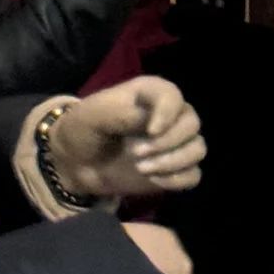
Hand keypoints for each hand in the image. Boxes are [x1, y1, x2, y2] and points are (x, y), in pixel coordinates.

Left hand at [46, 77, 205, 198]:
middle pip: (192, 124)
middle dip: (167, 143)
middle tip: (137, 155)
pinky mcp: (173, 168)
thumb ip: (124, 112)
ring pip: (198, 149)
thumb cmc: (84, 128)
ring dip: (173, 162)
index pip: (174, 97)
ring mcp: (174, 142)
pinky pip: (193, 174)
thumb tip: (153, 123)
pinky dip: (178, 179)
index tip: (150, 131)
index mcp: (152, 93)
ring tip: (142, 169)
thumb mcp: (94, 114)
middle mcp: (170, 114)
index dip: (168, 114)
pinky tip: (154, 180)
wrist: (75, 162)